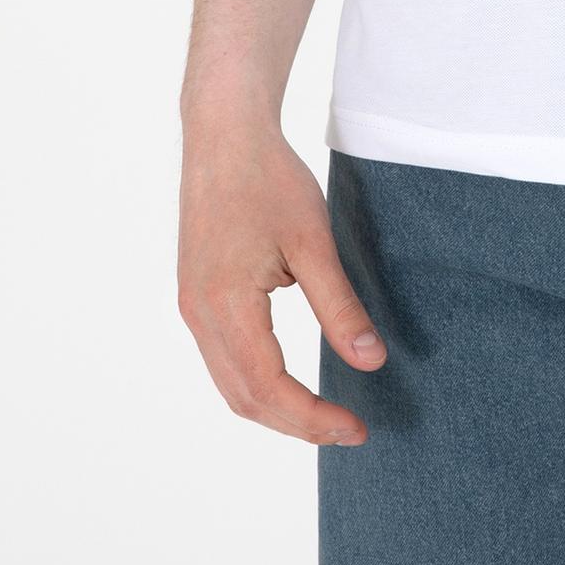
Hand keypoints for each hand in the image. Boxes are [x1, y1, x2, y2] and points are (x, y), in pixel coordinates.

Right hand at [178, 120, 386, 444]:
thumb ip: (339, 306)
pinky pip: (223, 361)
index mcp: (225, 303)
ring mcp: (192, 306)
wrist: (223, 134)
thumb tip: (371, 363)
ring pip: (229, 385)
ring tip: (325, 415)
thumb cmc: (269, 178)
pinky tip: (290, 382)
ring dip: (275, 409)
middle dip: (297, 424)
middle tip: (348, 430)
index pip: (268, 388)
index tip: (357, 428)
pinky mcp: (196, 296)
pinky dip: (257, 384)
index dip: (313, 418)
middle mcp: (199, 314)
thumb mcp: (313, 240)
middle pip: (244, 398)